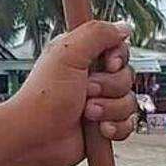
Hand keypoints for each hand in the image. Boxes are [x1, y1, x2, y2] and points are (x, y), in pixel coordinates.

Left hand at [11, 21, 136, 165]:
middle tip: (86, 92)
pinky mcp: (103, 125)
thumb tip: (124, 27)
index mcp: (83, 56)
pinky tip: (99, 129)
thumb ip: (97, 33)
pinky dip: (116, 127)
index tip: (108, 65)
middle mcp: (92, 78)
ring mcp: (99, 103)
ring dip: (110, 109)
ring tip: (87, 113)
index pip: (118, 48)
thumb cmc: (44, 97)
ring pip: (129, 101)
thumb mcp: (68, 52)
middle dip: (110, 87)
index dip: (118, 58)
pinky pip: (128, 124)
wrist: (36, 138)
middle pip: (127, 76)